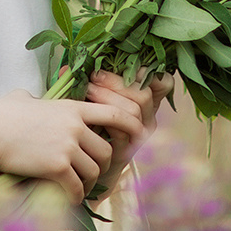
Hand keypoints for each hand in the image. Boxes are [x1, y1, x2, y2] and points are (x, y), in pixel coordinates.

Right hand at [0, 89, 146, 201]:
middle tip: (90, 174)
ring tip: (77, 188)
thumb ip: (34, 99)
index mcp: (72, 108)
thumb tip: (28, 98)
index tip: (137, 137)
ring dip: (87, 183)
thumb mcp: (22, 99)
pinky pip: (76, 187)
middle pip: (106, 151)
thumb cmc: (0, 114)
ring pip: (94, 171)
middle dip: (101, 165)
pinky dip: (75, 196)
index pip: (113, 114)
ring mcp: (68, 146)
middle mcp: (75, 126)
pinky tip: (68, 199)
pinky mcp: (57, 166)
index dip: (130, 126)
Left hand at [84, 71, 172, 195]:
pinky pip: (122, 130)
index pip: (163, 83)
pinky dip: (105, 117)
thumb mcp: (90, 99)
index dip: (150, 73)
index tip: (122, 66)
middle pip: (144, 93)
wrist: (82, 164)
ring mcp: (139, 136)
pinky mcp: (127, 151)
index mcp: (144, 102)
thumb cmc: (85, 126)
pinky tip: (89, 113)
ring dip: (109, 96)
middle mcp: (148, 118)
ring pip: (135, 109)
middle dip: (116, 82)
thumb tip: (66, 67)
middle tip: (93, 77)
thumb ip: (86, 82)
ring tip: (87, 90)